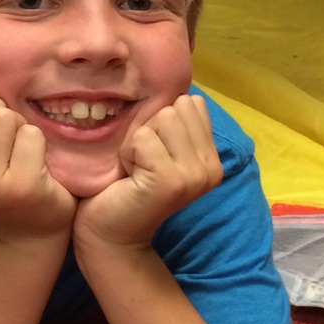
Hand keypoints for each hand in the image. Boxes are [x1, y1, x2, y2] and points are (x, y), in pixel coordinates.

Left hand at [73, 94, 222, 255]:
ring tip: (135, 168)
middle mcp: (211, 167)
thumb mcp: (160, 148)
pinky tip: (129, 177)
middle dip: (149, 128)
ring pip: (162, 118)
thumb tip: (180, 88)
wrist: (110, 235)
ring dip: (138, 140)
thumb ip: (175, 123)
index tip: (151, 153)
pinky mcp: (171, 180)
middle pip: (176, 107)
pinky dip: (127, 153)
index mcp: (213, 158)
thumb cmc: (127, 186)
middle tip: (141, 163)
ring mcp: (194, 175)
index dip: (160, 121)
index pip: (190, 103)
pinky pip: (143, 138)